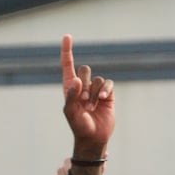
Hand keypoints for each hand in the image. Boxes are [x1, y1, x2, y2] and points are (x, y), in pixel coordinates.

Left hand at [60, 35, 114, 173]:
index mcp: (69, 88)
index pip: (67, 65)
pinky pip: (108, 83)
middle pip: (84, 70)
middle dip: (84, 83)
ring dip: (94, 93)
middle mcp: (82, 86)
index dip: (67, 51)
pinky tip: (103, 100)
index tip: (67, 36)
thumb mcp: (71, 113)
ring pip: (97, 79)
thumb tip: (77, 80)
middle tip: (83, 101)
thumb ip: (72, 96)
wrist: (93, 138)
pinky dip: (105, 90)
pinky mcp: (108, 94)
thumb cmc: (78, 126)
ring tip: (92, 107)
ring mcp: (95, 90)